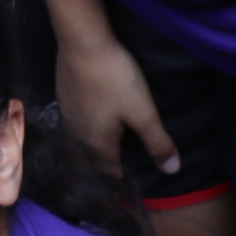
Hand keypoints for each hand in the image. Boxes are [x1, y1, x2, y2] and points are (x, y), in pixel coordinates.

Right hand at [58, 26, 182, 179]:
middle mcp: (78, 135)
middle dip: (99, 174)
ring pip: (77, 144)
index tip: (128, 193)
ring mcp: (68, 115)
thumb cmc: (115, 79)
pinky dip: (82, 134)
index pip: (108, 174)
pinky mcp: (63, 96)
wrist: (82, 42)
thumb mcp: (143, 112)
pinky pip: (73, 126)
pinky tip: (89, 123)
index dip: (119, 185)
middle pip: (88, 164)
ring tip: (100, 155)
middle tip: (112, 180)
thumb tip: (173, 171)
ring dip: (88, 154)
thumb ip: (157, 142)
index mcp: (98, 143)